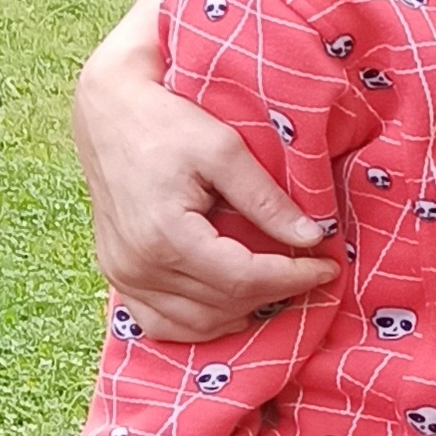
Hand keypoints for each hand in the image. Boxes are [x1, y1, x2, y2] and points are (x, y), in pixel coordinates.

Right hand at [73, 0, 335, 341]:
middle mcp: (139, 266)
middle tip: (310, 272)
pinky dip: (201, 323)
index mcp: (165, 236)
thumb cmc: (165, 121)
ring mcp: (124, 275)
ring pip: (197, 323)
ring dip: (244, 311)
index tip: (328, 266)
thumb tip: (312, 237)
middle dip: (276, 293)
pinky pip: (161, 323)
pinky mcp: (117, 275)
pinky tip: (231, 305)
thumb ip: (267, 199)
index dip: (293, 277)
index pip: (244, 279)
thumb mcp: (224, 148)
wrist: (107, 111)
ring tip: (278, 285)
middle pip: (224, 305)